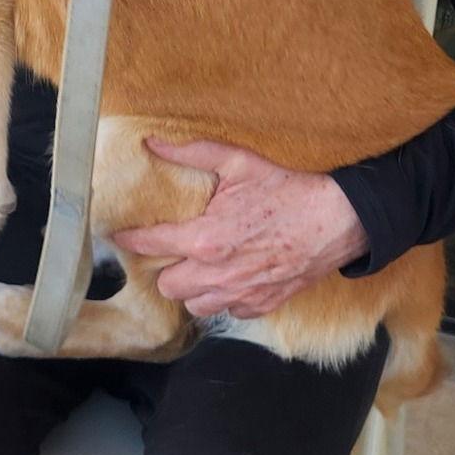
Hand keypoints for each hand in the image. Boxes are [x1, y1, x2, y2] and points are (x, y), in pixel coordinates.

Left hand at [113, 139, 369, 320]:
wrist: (335, 221)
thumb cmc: (285, 190)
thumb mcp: (238, 162)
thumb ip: (191, 153)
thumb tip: (152, 143)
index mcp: (205, 238)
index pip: (151, 244)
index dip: (130, 238)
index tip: (119, 234)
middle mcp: (217, 273)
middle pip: (167, 285)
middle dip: (166, 267)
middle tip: (175, 249)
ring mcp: (239, 293)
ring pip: (194, 305)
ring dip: (192, 287)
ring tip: (200, 265)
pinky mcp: (260, 305)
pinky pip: (226, 311)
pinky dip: (223, 298)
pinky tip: (229, 276)